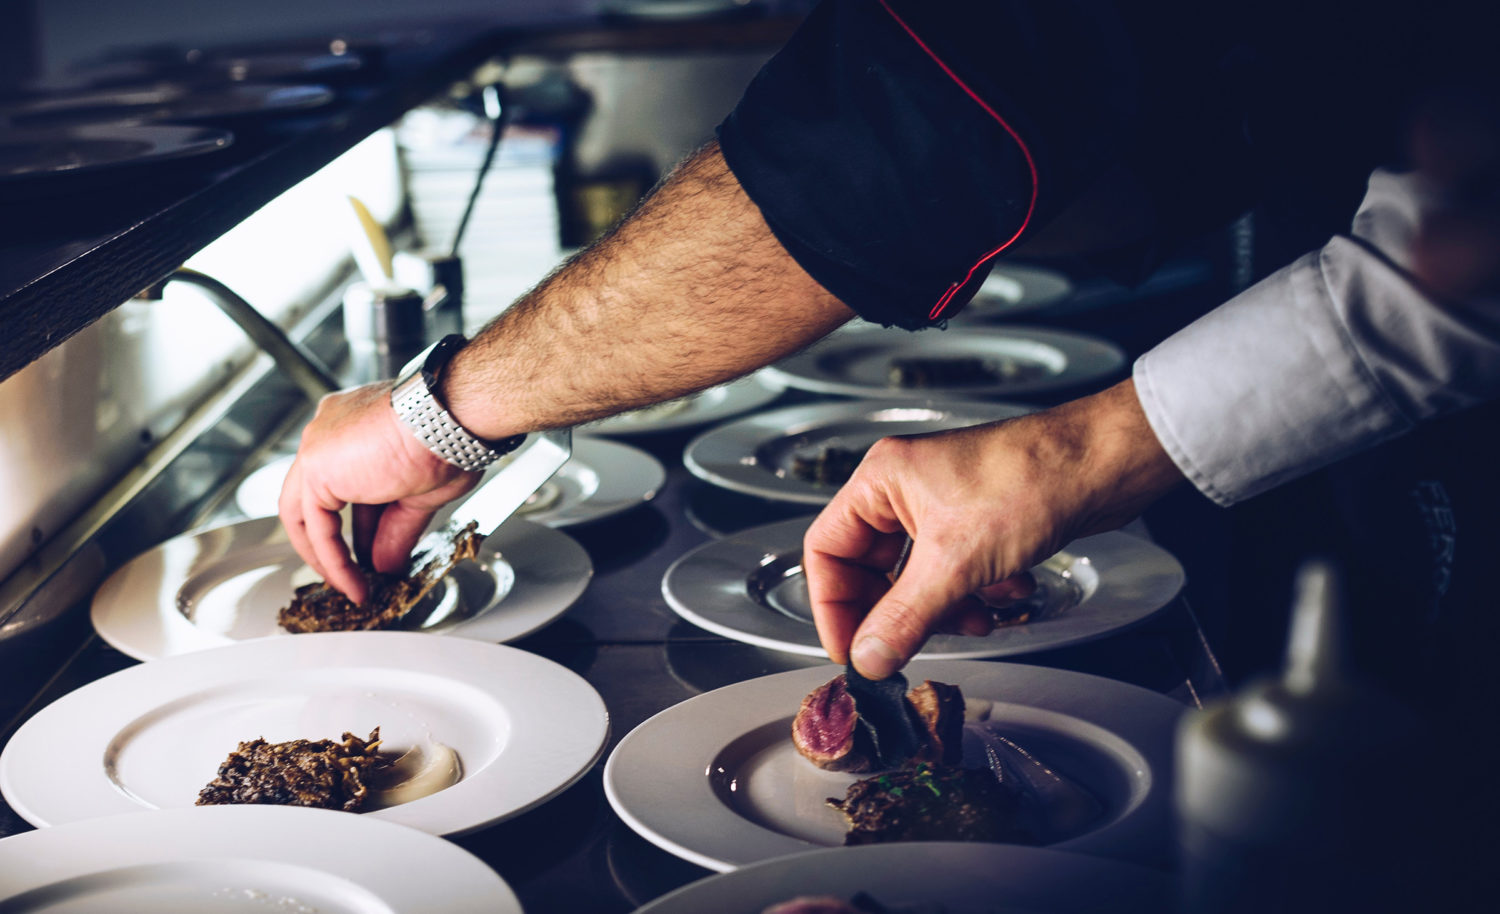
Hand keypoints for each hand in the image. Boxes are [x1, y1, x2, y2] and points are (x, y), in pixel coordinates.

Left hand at [278, 382, 478, 603]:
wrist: (449, 420)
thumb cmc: (450, 436)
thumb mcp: (421, 494)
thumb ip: (396, 529)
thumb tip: (388, 563)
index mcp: (356, 425)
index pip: (347, 485)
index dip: (362, 525)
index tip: (372, 552)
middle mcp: (330, 431)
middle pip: (318, 499)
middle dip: (333, 543)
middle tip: (352, 574)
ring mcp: (318, 447)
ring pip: (306, 514)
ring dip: (329, 557)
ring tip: (353, 587)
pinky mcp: (315, 468)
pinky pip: (316, 527)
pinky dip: (333, 560)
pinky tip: (353, 581)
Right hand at [803, 379, 1182, 678]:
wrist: (1104, 463)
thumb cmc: (1032, 478)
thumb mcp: (956, 563)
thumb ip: (904, 618)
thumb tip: (868, 657)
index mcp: (881, 480)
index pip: (826, 550)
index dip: (833, 606)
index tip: (851, 650)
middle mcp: (906, 489)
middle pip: (873, 569)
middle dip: (898, 612)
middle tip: (908, 649)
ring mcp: (944, 505)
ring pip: (918, 577)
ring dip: (944, 608)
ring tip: (975, 619)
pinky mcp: (980, 522)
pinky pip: (956, 573)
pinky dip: (976, 593)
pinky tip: (1007, 595)